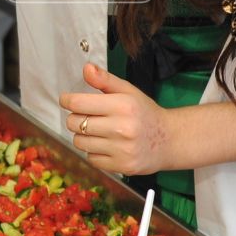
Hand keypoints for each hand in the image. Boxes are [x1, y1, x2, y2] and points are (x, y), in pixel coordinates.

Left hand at [58, 63, 178, 174]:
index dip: (67, 100)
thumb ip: (105, 80)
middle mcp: (122, 128)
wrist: (169, 140)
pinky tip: (106, 145)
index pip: (78, 103)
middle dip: (75, 118)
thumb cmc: (144, 113)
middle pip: (75, 123)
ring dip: (83, 136)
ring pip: (80, 142)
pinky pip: (91, 158)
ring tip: (97, 131)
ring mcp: (122, 150)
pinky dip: (93, 152)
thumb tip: (86, 68)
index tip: (67, 100)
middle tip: (86, 116)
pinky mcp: (121, 166)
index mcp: (123, 105)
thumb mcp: (128, 91)